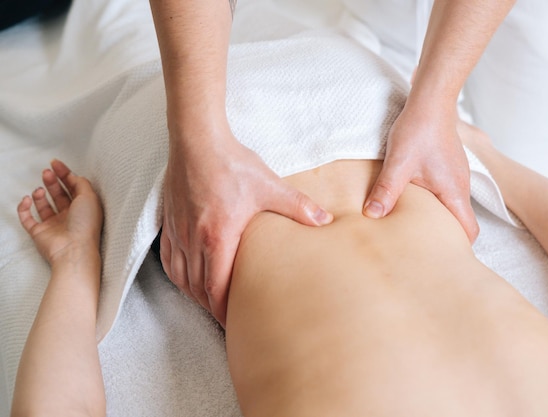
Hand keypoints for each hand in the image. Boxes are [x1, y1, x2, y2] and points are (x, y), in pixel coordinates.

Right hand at [17, 160, 103, 264]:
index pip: (73, 187)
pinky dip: (24, 207)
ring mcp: (53, 224)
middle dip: (52, 181)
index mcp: (83, 208)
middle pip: (59, 194)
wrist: (73, 249)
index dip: (65, 174)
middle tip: (47, 173)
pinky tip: (28, 199)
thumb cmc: (85, 224)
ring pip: (43, 205)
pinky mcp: (39, 232)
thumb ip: (82, 183)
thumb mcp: (89, 197)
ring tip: (40, 190)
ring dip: (40, 194)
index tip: (55, 163)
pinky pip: (27, 218)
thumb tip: (73, 175)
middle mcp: (69, 216)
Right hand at [160, 125, 332, 325]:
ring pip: (181, 277)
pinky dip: (177, 273)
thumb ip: (298, 207)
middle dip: (211, 308)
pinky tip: (186, 275)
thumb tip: (325, 220)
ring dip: (194, 294)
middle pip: (198, 289)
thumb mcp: (270, 186)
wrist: (197, 140)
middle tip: (226, 318)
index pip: (216, 289)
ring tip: (209, 302)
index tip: (234, 324)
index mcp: (217, 239)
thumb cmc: (231, 164)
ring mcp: (178, 231)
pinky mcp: (169, 220)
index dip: (224, 312)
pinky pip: (168, 258)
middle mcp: (194, 241)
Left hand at [363, 108, 478, 241]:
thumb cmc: (419, 130)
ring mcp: (455, 175)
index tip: (437, 255)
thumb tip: (372, 216)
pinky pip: (442, 191)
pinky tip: (409, 198)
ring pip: (449, 205)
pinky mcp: (446, 166)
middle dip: (441, 235)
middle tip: (417, 246)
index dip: (457, 246)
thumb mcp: (398, 164)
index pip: (468, 230)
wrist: (430, 100)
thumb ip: (386, 191)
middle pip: (458, 221)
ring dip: (433, 216)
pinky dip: (430, 200)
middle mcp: (460, 186)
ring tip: (409, 225)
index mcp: (454, 192)